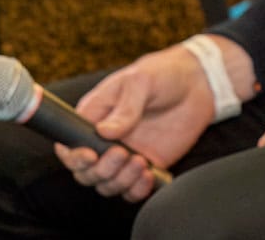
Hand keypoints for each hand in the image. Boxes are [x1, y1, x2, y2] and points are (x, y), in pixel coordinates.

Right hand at [54, 46, 217, 202]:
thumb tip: (103, 133)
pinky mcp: (145, 166)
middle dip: (101, 170)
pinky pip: (132, 190)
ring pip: (108, 185)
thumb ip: (124, 109)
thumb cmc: (160, 74)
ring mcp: (124, 156)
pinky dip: (137, 190)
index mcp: (93, 118)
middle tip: (123, 153)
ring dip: (120, 181)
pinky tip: (149, 175)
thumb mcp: (140, 82)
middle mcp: (103, 141)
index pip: (69, 147)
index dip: (74, 158)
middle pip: (87, 173)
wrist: (196, 83)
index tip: (91, 155)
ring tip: (140, 162)